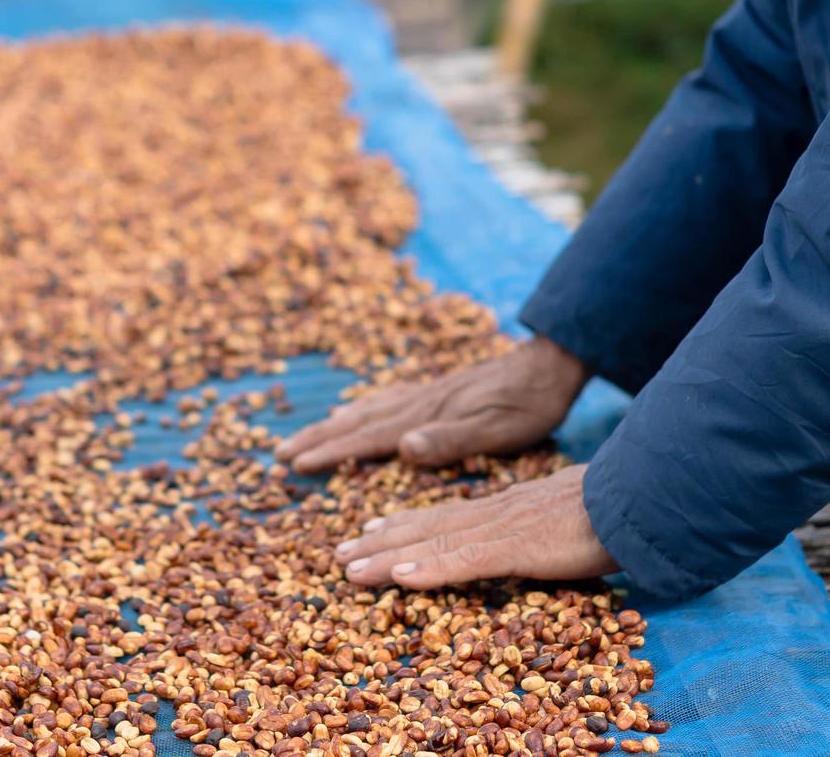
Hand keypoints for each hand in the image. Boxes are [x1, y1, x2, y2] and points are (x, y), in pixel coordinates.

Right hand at [274, 337, 588, 473]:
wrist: (549, 365)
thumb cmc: (528, 405)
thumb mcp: (498, 429)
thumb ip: (450, 439)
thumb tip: (402, 447)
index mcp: (426, 417)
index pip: (368, 438)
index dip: (331, 452)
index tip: (295, 465)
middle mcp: (418, 403)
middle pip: (357, 422)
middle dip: (318, 438)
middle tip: (280, 453)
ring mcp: (425, 394)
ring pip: (367, 410)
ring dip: (332, 424)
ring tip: (304, 435)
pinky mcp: (436, 391)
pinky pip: (385, 400)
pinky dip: (360, 408)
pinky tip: (355, 411)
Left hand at [333, 463, 615, 586]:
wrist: (647, 493)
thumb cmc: (617, 505)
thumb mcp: (565, 514)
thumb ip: (539, 525)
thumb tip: (531, 535)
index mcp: (505, 508)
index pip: (444, 516)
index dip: (404, 525)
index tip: (369, 532)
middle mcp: (495, 514)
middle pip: (427, 528)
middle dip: (380, 542)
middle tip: (338, 554)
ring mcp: (504, 529)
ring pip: (434, 544)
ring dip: (388, 558)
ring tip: (349, 568)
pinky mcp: (521, 547)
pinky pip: (467, 561)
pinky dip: (432, 569)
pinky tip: (401, 577)